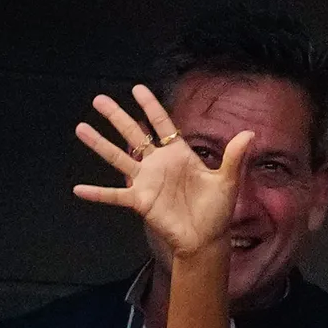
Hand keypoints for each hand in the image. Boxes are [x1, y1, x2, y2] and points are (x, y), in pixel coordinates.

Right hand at [73, 83, 248, 261]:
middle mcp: (158, 164)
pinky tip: (79, 189)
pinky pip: (114, 196)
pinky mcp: (140, 201)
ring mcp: (146, 182)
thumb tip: (249, 133)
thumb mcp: (227, 180)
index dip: (150, 106)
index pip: (162, 124)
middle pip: (133, 134)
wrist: (206, 238)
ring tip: (81, 129)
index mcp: (178, 154)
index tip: (137, 89)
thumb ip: (234, 156)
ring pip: (118, 157)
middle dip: (117, 116)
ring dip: (100, 144)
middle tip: (99, 99)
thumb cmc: (216, 210)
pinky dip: (97, 194)